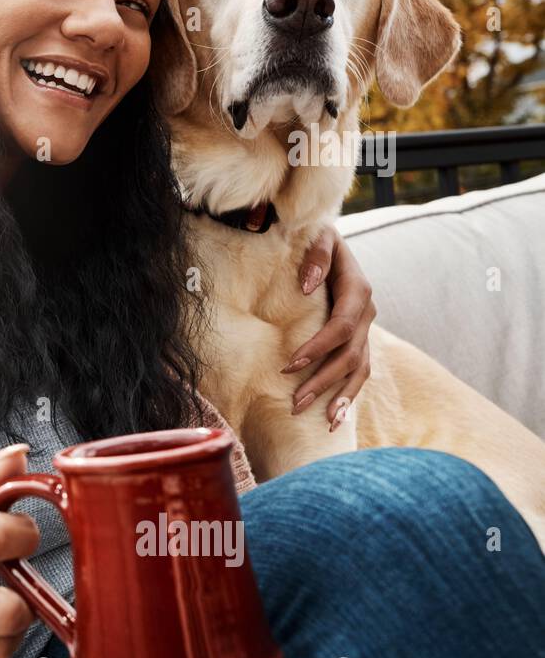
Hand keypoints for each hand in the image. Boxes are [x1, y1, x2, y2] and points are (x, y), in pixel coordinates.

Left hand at [282, 226, 376, 429]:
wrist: (331, 241)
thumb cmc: (316, 237)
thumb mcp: (318, 236)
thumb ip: (316, 255)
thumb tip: (305, 284)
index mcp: (358, 290)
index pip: (340, 327)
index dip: (318, 348)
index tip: (290, 365)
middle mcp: (366, 314)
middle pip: (349, 356)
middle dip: (323, 382)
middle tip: (295, 404)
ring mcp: (365, 330)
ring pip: (359, 370)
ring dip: (342, 397)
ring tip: (325, 422)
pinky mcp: (358, 340)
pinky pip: (359, 372)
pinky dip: (349, 395)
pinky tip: (336, 417)